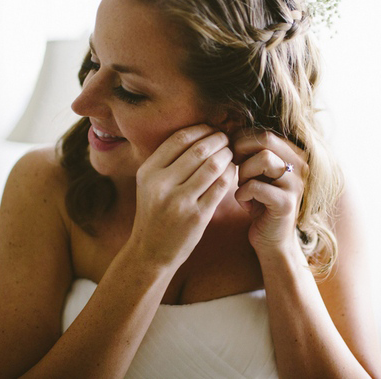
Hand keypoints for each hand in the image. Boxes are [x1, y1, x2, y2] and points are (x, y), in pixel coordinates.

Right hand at [130, 124, 236, 267]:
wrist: (151, 251)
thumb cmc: (154, 213)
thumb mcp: (150, 185)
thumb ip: (167, 162)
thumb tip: (198, 134)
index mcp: (148, 172)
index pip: (179, 139)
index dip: (200, 129)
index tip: (211, 129)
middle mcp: (161, 185)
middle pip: (199, 150)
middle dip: (218, 140)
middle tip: (226, 139)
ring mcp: (180, 201)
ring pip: (212, 166)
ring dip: (226, 155)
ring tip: (230, 153)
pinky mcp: (197, 216)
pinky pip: (220, 186)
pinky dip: (230, 173)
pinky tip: (232, 170)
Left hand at [233, 131, 308, 253]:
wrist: (273, 239)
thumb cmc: (260, 201)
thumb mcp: (258, 172)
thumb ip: (252, 152)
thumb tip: (230, 132)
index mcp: (294, 154)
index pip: (264, 132)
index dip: (241, 140)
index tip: (233, 156)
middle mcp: (300, 165)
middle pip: (265, 139)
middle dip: (241, 151)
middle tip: (234, 167)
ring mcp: (296, 184)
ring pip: (264, 159)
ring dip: (244, 172)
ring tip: (243, 186)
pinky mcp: (286, 203)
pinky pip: (256, 186)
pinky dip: (242, 194)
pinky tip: (245, 203)